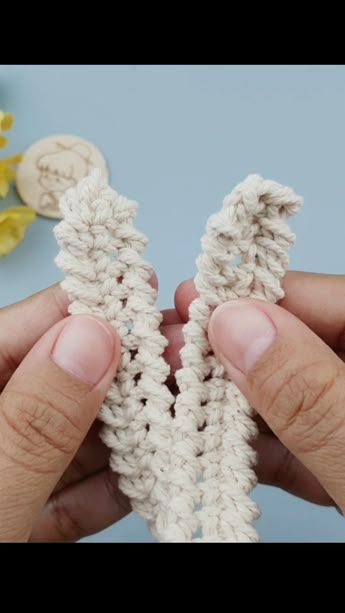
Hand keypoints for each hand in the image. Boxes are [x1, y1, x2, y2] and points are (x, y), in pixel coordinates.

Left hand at [0, 279, 183, 541]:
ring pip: (75, 435)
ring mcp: (9, 471)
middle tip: (186, 355)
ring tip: (188, 410)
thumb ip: (37, 421)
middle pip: (61, 381)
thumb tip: (92, 338)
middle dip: (125, 373)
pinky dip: (114, 484)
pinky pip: (74, 488)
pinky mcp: (25, 517)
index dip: (85, 307)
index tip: (142, 290)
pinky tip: (155, 475)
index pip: (26, 332)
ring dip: (132, 429)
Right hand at [175, 272, 344, 510]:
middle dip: (232, 354)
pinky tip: (223, 452)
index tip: (192, 305)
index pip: (323, 299)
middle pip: (297, 345)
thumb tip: (237, 327)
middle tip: (172, 360)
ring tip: (180, 405)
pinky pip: (303, 443)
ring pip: (293, 396)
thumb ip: (312, 395)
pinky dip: (263, 451)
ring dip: (238, 406)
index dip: (253, 300)